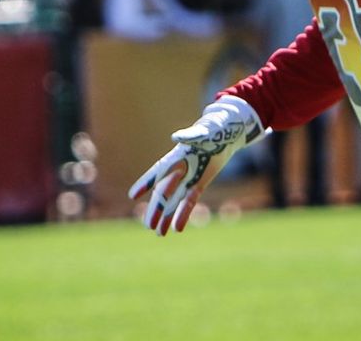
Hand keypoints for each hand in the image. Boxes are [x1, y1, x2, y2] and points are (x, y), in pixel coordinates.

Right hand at [127, 95, 265, 234]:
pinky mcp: (199, 184)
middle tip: (147, 225)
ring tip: (158, 234)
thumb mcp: (206, 131)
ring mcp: (188, 178)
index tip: (133, 195)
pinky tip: (177, 229)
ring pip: (174, 201)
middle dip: (156, 208)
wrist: (227, 132)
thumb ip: (192, 135)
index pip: (158, 171)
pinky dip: (183, 214)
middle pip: (164, 192)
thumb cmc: (214, 128)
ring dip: (166, 216)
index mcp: (177, 156)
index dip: (146, 182)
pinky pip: (189, 202)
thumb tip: (176, 136)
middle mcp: (179, 170)